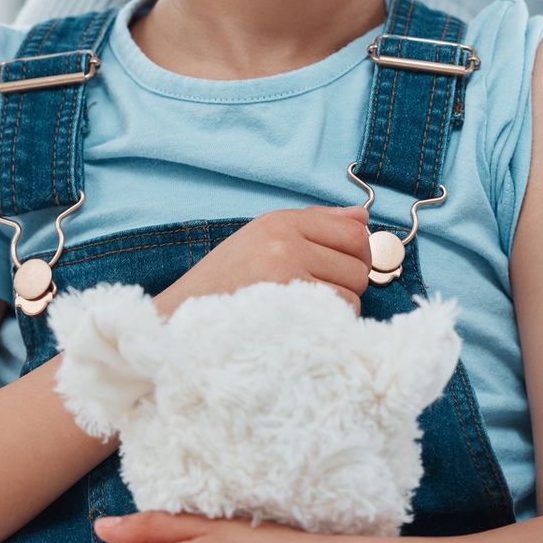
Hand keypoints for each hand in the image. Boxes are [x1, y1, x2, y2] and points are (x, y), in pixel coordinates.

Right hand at [152, 206, 372, 316]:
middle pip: (359, 263)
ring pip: (352, 294)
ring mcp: (287, 277)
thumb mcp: (262, 239)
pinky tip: (302, 324)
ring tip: (303, 309)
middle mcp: (285, 243)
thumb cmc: (224, 284)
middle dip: (348, 281)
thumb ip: (316, 224)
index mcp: (279, 222)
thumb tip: (363, 217)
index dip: (357, 252)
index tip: (342, 265)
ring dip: (336, 307)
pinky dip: (328, 324)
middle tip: (319, 292)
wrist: (179, 322)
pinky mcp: (289, 310)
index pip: (353, 230)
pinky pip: (337, 317)